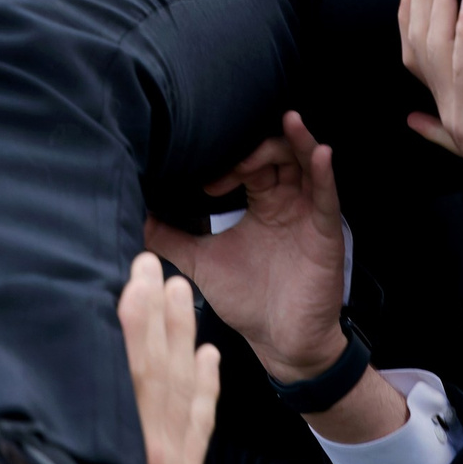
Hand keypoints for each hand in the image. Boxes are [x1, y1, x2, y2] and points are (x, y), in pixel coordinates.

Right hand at [112, 256, 218, 463]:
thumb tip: (14, 414)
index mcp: (132, 461)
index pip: (135, 375)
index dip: (135, 324)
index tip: (132, 280)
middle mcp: (162, 459)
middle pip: (165, 370)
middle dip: (162, 314)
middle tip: (154, 264)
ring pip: (187, 391)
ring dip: (185, 338)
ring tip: (181, 293)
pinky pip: (203, 425)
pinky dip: (208, 388)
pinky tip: (210, 359)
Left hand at [154, 111, 346, 380]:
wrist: (280, 341)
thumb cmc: (247, 300)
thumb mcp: (201, 263)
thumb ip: (169, 238)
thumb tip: (134, 217)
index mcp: (261, 203)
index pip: (248, 163)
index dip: (229, 162)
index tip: (205, 183)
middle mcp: (286, 201)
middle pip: (278, 153)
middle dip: (256, 149)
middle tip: (234, 163)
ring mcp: (307, 213)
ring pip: (305, 162)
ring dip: (296, 140)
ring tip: (287, 122)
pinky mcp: (325, 231)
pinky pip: (328, 194)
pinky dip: (323, 171)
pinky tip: (318, 153)